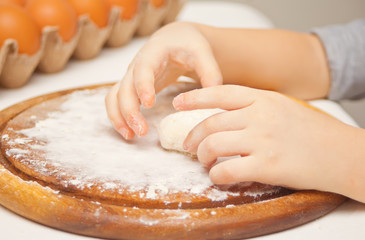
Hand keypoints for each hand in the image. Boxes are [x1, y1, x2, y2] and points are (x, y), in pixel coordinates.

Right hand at [105, 22, 221, 139]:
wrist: (176, 40)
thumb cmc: (188, 46)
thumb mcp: (202, 53)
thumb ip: (210, 71)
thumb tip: (213, 94)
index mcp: (154, 53)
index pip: (143, 69)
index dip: (143, 86)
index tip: (148, 103)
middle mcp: (136, 65)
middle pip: (123, 87)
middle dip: (129, 110)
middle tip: (142, 131)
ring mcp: (131, 77)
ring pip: (114, 96)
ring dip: (119, 117)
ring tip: (130, 136)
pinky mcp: (131, 87)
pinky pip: (116, 102)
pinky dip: (118, 117)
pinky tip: (129, 133)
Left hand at [172, 85, 361, 197]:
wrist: (341, 153)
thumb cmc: (310, 131)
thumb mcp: (281, 106)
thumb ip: (254, 106)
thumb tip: (224, 112)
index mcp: (263, 98)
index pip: (220, 92)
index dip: (195, 97)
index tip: (177, 102)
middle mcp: (260, 115)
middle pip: (211, 122)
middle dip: (192, 135)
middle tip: (188, 145)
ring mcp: (263, 140)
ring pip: (213, 144)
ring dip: (201, 155)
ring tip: (203, 161)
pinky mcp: (268, 166)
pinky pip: (227, 170)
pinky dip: (215, 175)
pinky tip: (218, 176)